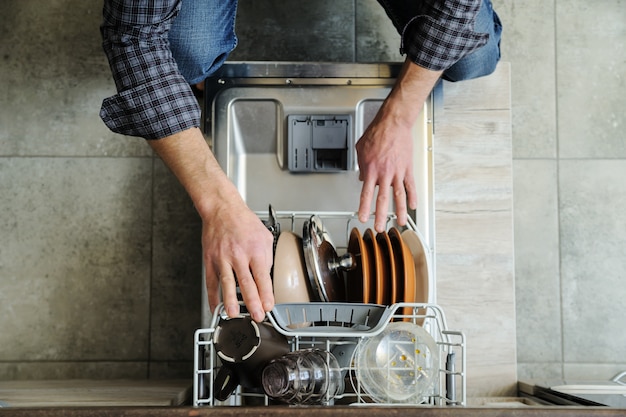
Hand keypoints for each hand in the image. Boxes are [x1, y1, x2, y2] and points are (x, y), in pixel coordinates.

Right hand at [201, 185, 274, 321]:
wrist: (222, 209)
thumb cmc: (244, 222)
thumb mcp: (265, 236)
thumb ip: (267, 258)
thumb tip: (267, 278)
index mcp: (255, 250)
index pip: (262, 276)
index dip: (266, 293)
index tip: (269, 306)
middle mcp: (238, 255)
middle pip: (246, 282)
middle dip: (252, 302)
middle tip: (257, 316)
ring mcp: (222, 258)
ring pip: (227, 283)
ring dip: (230, 301)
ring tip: (234, 315)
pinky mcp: (210, 260)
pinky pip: (211, 281)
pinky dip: (213, 296)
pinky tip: (216, 307)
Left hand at [356, 58, 441, 231]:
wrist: (393, 123)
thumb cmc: (377, 133)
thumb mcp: (361, 149)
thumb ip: (361, 166)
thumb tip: (363, 179)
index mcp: (371, 170)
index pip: (366, 194)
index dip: (364, 208)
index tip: (363, 217)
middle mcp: (384, 174)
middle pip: (382, 200)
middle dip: (380, 216)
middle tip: (379, 227)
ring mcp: (397, 172)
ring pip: (399, 196)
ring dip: (400, 211)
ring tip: (401, 222)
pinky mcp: (407, 168)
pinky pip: (410, 185)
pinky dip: (413, 196)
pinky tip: (413, 205)